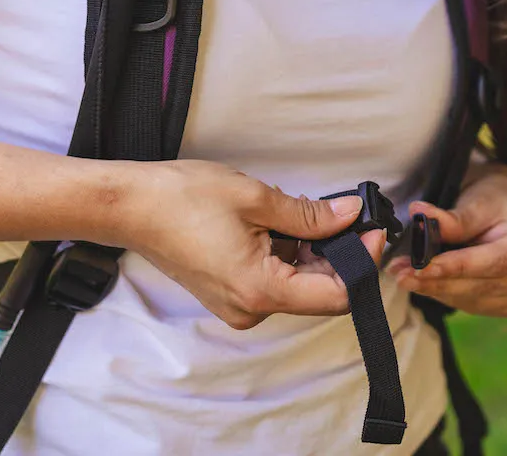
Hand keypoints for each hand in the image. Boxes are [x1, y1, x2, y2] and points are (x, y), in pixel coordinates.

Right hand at [119, 160, 384, 329]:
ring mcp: (238, 304)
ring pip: (297, 283)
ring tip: (315, 211)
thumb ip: (309, 213)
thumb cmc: (183, 199)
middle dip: (341, 253)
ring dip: (314, 251)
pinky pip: (274, 279)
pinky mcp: (229, 293)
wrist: (132, 206)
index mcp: (260, 289)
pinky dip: (289, 254)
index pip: (334, 295)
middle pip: (317, 291)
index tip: (375, 230)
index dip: (362, 263)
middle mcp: (251, 308)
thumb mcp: (255, 197)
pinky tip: (287, 222)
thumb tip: (350, 215)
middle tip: (353, 213)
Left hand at [388, 160, 506, 316]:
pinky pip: (477, 305)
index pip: (498, 260)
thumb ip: (455, 217)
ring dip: (437, 290)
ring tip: (404, 275)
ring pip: (478, 298)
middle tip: (401, 273)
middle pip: (486, 284)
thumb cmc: (498, 197)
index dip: (458, 266)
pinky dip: (448, 294)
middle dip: (439, 280)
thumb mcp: (480, 197)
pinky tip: (424, 283)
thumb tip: (420, 215)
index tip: (423, 266)